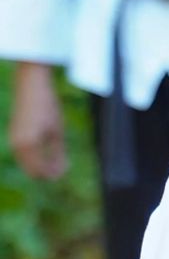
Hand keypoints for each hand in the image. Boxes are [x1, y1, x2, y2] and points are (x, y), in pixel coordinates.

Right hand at [10, 62, 67, 178]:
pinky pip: (22, 154)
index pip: (40, 171)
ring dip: (39, 165)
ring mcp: (12, 139)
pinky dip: (34, 156)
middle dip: (46, 172)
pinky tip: (46, 150)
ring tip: (57, 159)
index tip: (66, 171)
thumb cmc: (47, 104)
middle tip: (63, 168)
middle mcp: (16, 145)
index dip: (53, 175)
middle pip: (31, 170)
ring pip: (26, 163)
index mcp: (28, 144)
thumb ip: (59, 153)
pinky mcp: (13, 134)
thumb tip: (62, 171)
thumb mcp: (57, 130)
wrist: (31, 83)